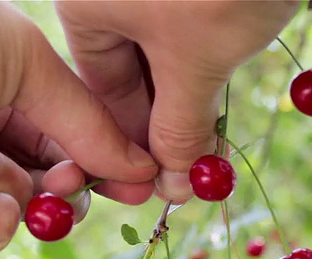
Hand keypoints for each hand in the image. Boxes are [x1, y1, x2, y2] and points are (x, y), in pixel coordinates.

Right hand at [55, 0, 298, 201]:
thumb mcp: (197, 63)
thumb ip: (180, 129)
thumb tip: (175, 188)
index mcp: (86, 4)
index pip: (101, 87)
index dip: (131, 141)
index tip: (160, 180)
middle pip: (133, 73)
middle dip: (166, 124)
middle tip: (194, 169)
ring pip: (168, 56)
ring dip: (192, 103)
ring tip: (212, 149)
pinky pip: (195, 34)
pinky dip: (210, 69)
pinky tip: (225, 104)